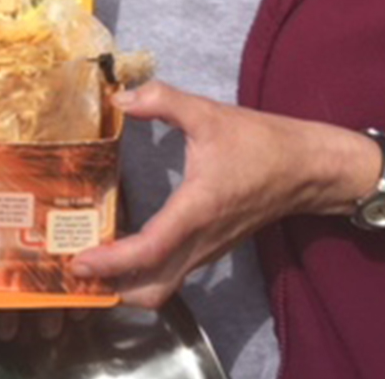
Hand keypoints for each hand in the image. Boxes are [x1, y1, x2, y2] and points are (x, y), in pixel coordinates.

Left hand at [69, 81, 368, 308]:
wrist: (308, 168)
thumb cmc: (259, 142)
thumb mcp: (208, 113)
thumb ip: (162, 100)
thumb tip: (119, 96)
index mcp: (197, 210)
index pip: (150, 250)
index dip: (113, 261)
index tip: (80, 261)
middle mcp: (202, 240)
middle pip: (154, 287)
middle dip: (113, 287)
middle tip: (76, 268)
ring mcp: (210, 249)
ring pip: (165, 285)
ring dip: (127, 284)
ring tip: (91, 263)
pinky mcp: (214, 247)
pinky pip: (175, 273)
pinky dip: (146, 273)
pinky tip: (123, 251)